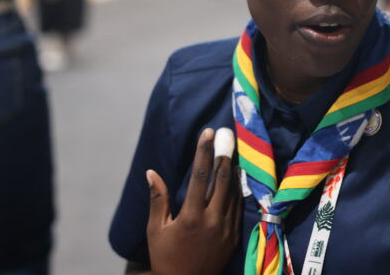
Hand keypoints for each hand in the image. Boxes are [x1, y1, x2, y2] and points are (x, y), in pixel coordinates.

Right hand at [146, 128, 241, 274]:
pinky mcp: (235, 236)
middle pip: (223, 179)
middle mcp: (212, 220)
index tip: (208, 133)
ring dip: (233, 169)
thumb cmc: (166, 257)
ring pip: (234, 192)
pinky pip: (238, 207)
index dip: (204, 151)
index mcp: (191, 217)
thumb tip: (151, 172)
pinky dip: (237, 189)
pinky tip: (236, 177)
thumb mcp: (155, 230)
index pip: (201, 176)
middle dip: (224, 154)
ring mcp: (226, 228)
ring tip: (232, 151)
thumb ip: (157, 199)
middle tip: (226, 135)